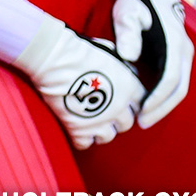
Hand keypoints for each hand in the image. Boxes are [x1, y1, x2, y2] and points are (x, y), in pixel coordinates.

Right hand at [14, 18, 144, 149]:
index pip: (140, 105)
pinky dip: (80, 138)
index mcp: (129, 88)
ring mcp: (100, 122)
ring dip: (100, 130)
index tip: (119, 99)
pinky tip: (75, 127)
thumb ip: (122, 66)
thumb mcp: (109, 52)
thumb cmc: (80, 51)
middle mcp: (119, 109)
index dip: (129, 102)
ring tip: (89, 120)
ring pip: (108, 136)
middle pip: (125, 124)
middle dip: (116, 118)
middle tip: (102, 109)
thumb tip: (127, 70)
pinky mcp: (80, 131)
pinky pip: (85, 144)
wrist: (55, 60)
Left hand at [108, 0, 192, 127]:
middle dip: (161, 108)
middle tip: (141, 123)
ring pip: (178, 87)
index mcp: (175, 42)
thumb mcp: (127, 12)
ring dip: (163, 105)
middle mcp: (184, 50)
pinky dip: (162, 95)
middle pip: (178, 88)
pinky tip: (146, 103)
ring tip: (142, 118)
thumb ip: (128, 32)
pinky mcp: (176, 56)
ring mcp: (182, 54)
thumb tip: (129, 57)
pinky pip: (173, 80)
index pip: (171, 78)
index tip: (142, 113)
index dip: (158, 99)